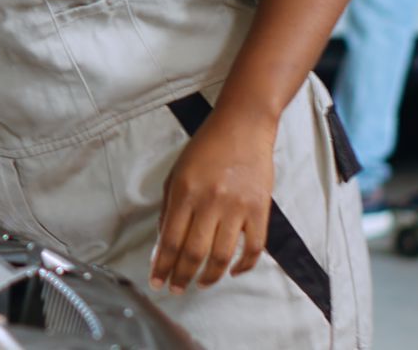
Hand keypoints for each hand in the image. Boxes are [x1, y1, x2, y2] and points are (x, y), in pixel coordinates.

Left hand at [150, 110, 276, 293]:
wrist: (243, 128)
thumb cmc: (205, 149)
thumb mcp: (177, 174)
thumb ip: (170, 209)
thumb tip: (164, 245)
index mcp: (184, 192)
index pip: (170, 239)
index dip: (162, 265)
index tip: (156, 281)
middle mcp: (209, 201)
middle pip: (194, 252)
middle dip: (182, 276)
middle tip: (176, 290)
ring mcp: (237, 207)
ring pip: (222, 255)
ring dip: (209, 276)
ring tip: (200, 285)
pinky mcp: (260, 210)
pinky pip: (254, 247)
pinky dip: (243, 265)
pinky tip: (232, 272)